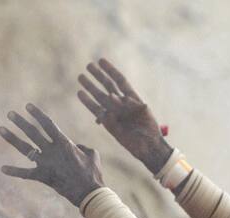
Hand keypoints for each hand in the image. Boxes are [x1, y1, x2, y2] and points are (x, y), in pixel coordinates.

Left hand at [0, 103, 103, 206]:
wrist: (88, 192)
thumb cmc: (93, 172)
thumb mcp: (92, 154)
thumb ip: (82, 147)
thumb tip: (76, 146)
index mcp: (64, 143)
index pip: (48, 124)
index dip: (37, 114)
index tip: (28, 106)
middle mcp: (52, 150)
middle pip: (32, 132)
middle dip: (20, 122)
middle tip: (10, 113)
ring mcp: (45, 163)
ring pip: (25, 148)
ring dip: (12, 138)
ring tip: (0, 129)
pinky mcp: (42, 176)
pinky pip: (25, 173)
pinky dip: (14, 171)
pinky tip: (2, 168)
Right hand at [77, 58, 172, 173]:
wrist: (148, 146)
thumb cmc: (149, 128)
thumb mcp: (142, 112)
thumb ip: (127, 103)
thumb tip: (112, 96)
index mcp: (132, 98)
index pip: (120, 81)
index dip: (111, 70)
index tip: (101, 60)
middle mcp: (121, 103)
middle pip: (107, 86)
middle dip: (98, 75)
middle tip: (88, 65)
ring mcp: (114, 112)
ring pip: (99, 96)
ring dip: (90, 86)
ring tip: (80, 77)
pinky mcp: (107, 123)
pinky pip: (96, 111)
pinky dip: (88, 102)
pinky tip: (80, 93)